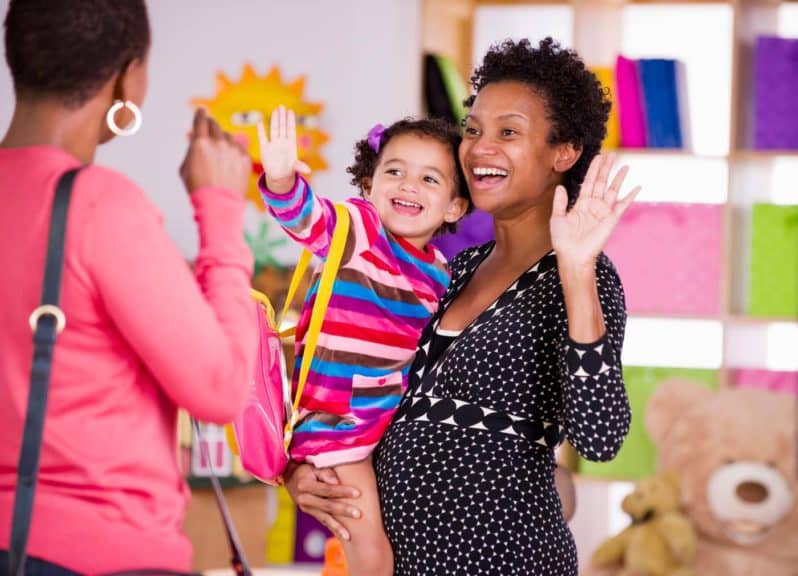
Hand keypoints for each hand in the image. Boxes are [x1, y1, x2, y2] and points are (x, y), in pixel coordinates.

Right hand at [180, 108, 250, 194]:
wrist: (219, 205)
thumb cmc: (198, 188)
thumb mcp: (185, 167)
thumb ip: (191, 148)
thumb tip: (193, 136)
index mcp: (200, 143)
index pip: (200, 119)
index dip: (200, 113)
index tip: (201, 111)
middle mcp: (218, 142)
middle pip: (215, 125)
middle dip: (210, 125)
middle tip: (209, 129)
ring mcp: (233, 150)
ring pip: (228, 135)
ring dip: (223, 139)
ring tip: (219, 152)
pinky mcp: (245, 158)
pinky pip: (239, 146)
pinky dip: (234, 149)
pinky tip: (230, 158)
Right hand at [258, 105, 310, 193]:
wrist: (279, 175)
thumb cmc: (289, 169)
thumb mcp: (295, 167)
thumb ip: (300, 166)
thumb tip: (308, 170)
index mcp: (290, 144)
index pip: (290, 130)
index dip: (290, 121)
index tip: (290, 111)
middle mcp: (282, 142)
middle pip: (282, 127)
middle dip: (282, 117)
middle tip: (282, 106)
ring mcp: (273, 144)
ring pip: (274, 130)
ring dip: (274, 120)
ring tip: (275, 110)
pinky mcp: (265, 149)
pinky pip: (262, 138)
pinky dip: (261, 131)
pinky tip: (260, 122)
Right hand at [283, 462, 361, 540]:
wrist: (291, 478)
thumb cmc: (307, 470)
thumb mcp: (314, 467)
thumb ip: (325, 473)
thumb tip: (336, 482)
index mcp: (305, 485)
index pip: (327, 489)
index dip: (342, 491)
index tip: (358, 493)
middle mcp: (304, 499)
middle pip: (327, 506)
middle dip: (344, 510)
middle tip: (359, 514)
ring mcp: (306, 508)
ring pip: (324, 518)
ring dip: (338, 527)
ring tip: (349, 536)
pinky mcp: (311, 513)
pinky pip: (323, 521)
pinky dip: (333, 528)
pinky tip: (342, 536)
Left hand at [550, 154, 639, 270]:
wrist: (572, 256)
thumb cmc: (563, 240)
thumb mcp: (557, 218)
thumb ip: (560, 202)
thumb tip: (560, 186)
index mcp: (581, 203)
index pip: (589, 182)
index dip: (594, 169)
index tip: (599, 156)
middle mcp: (593, 205)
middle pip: (602, 182)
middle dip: (607, 168)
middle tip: (612, 154)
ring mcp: (603, 212)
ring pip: (612, 190)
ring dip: (619, 178)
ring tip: (625, 165)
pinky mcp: (611, 220)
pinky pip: (622, 205)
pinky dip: (630, 196)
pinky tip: (637, 187)